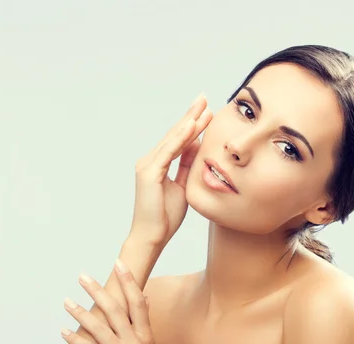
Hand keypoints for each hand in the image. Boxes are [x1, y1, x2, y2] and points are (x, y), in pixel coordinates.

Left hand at [61, 259, 157, 343]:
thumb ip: (144, 323)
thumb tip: (145, 298)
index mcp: (146, 336)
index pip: (138, 302)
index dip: (128, 281)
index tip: (119, 264)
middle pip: (115, 310)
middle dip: (97, 291)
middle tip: (82, 277)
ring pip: (98, 328)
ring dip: (79, 312)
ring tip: (66, 301)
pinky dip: (74, 339)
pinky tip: (63, 331)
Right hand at [130, 93, 212, 246]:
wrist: (152, 236)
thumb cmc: (165, 216)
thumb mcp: (182, 186)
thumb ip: (186, 166)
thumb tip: (198, 147)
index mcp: (158, 164)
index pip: (178, 139)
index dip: (192, 124)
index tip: (206, 110)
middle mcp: (150, 160)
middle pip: (175, 134)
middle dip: (191, 115)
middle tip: (205, 98)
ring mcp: (148, 165)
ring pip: (173, 139)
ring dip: (189, 121)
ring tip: (203, 107)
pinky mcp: (149, 173)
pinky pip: (169, 151)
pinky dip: (181, 137)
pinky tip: (192, 125)